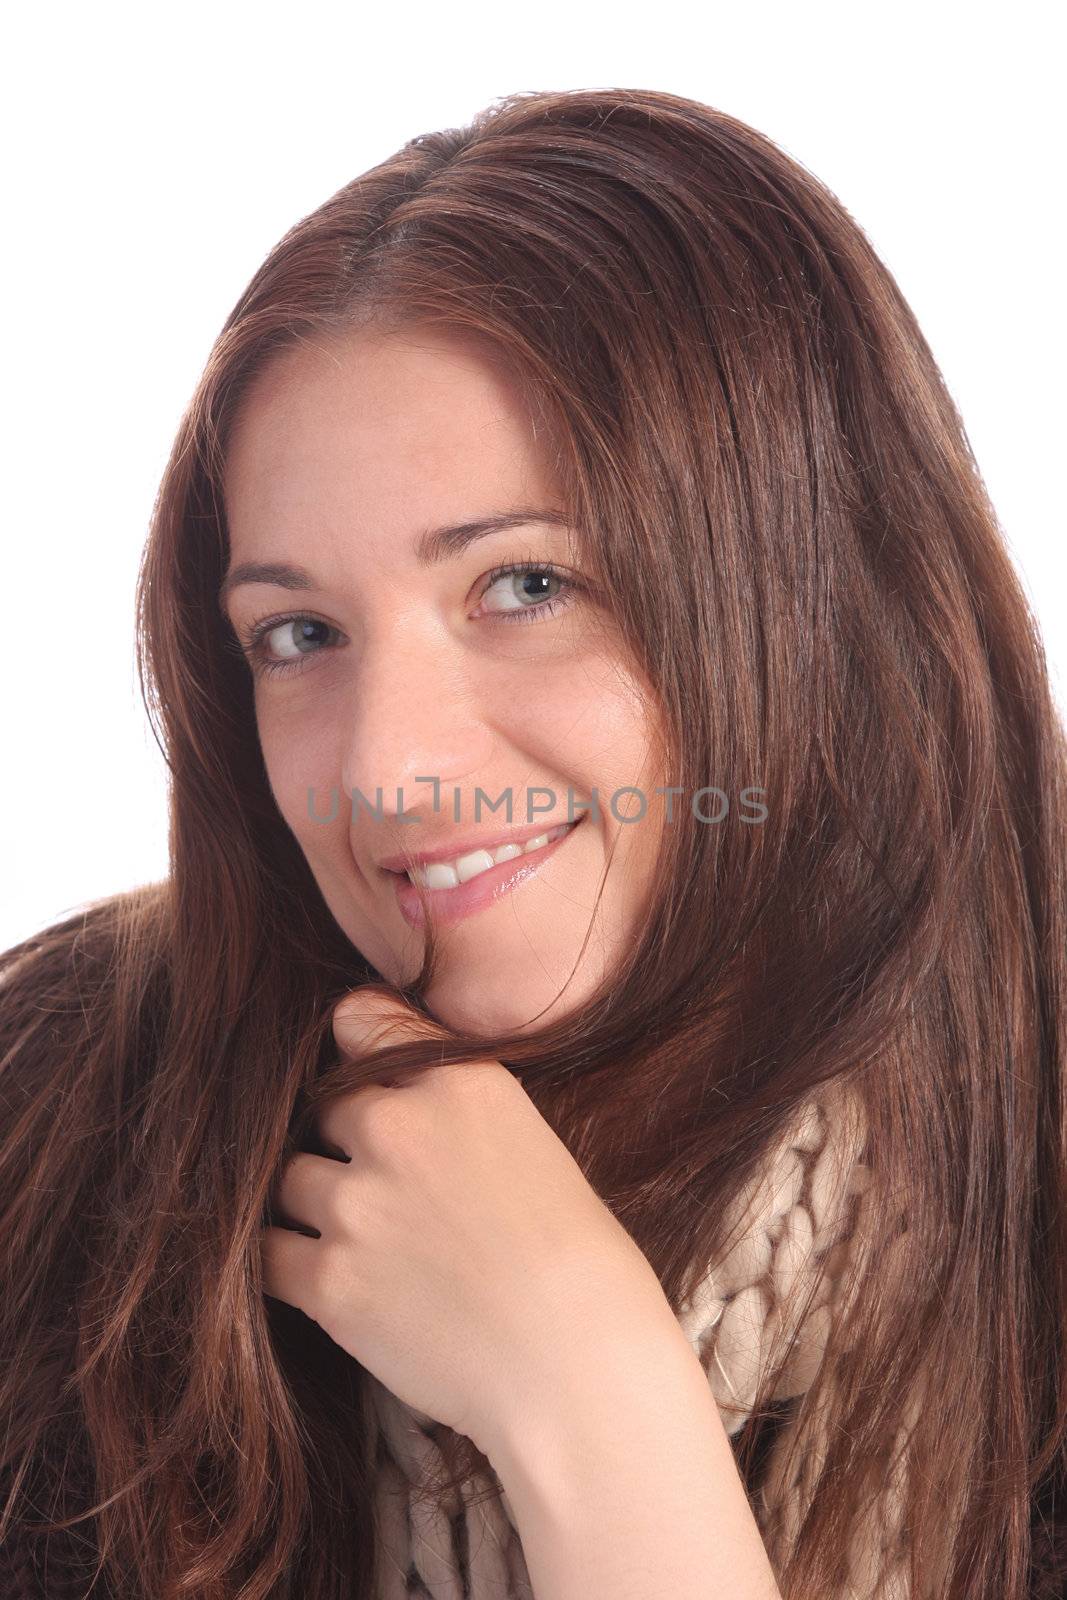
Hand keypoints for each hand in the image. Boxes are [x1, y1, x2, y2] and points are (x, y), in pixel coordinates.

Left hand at [258, 986, 668, 1457]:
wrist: (578, 1365)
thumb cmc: (581, 1263)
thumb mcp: (533, 1144)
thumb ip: (458, 1111)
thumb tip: (396, 1106)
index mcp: (461, 1082)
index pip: (362, 1020)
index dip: (356, 1051)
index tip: (363, 1081)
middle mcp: (398, 1126)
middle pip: (323, 1109)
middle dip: (342, 1143)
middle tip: (379, 1189)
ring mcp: (356, 1204)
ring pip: (289, 1180)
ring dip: (314, 1205)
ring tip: (359, 1241)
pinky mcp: (328, 1282)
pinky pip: (268, 1255)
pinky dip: (286, 1263)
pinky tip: (319, 1278)